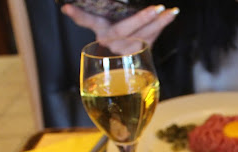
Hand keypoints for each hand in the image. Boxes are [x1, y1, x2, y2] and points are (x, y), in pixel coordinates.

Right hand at [61, 4, 178, 46]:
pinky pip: (152, 38)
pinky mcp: (139, 53)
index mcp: (100, 30)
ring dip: (159, 23)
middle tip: (155, 8)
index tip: (67, 8)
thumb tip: (66, 7)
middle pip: (123, 31)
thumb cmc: (114, 31)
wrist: (123, 59)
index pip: (87, 21)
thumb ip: (89, 15)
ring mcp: (125, 49)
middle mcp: (110, 42)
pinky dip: (163, 25)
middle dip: (140, 19)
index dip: (78, 15)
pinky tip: (171, 15)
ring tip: (171, 11)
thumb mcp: (103, 21)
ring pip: (142, 36)